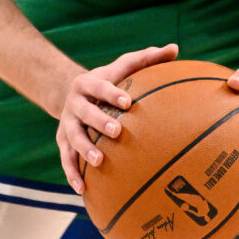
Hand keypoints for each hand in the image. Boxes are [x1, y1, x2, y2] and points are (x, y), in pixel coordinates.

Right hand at [56, 43, 179, 194]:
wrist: (71, 93)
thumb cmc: (108, 81)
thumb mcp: (122, 67)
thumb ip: (147, 58)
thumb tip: (175, 48)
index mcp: (87, 83)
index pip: (99, 85)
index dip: (111, 93)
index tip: (128, 102)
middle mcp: (74, 103)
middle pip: (85, 112)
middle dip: (99, 121)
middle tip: (117, 132)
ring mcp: (66, 124)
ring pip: (72, 138)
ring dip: (84, 150)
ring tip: (99, 162)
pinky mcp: (63, 141)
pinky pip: (65, 159)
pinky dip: (72, 174)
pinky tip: (82, 189)